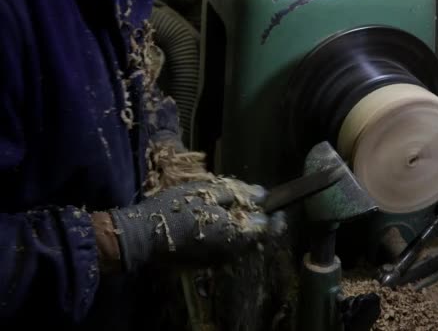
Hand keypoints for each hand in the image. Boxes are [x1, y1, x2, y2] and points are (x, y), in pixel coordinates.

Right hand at [107, 178, 284, 270]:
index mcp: (236, 235)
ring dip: (242, 228)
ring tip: (233, 209)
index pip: (267, 228)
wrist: (143, 237)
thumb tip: (262, 193)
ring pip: (241, 244)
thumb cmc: (174, 210)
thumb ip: (238, 193)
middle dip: (258, 220)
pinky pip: (226, 248)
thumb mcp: (207, 193)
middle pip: (256, 238)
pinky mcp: (206, 263)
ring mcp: (219, 260)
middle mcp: (232, 253)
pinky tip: (217, 221)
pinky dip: (228, 235)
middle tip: (253, 203)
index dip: (274, 214)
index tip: (276, 203)